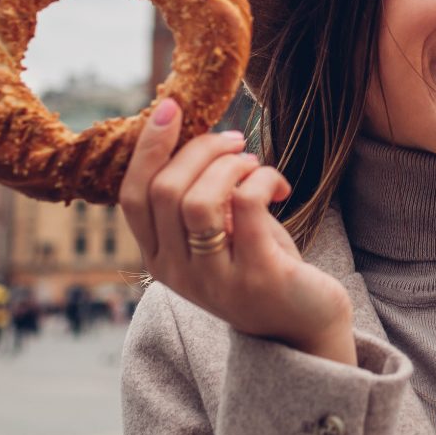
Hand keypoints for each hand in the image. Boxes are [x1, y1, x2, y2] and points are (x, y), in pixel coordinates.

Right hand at [118, 101, 355, 364]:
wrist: (303, 327)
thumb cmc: (260, 264)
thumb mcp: (219, 231)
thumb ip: (200, 194)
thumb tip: (194, 132)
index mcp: (159, 257)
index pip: (132, 196)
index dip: (148, 147)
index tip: (171, 108)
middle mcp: (178, 273)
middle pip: (165, 190)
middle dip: (201, 149)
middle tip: (235, 140)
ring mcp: (214, 279)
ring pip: (198, 200)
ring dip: (229, 165)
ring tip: (253, 163)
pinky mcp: (256, 277)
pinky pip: (246, 206)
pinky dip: (262, 178)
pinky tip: (279, 185)